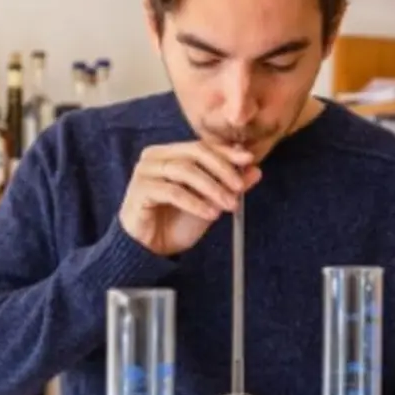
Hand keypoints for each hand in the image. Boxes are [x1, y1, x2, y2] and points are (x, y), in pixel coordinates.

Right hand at [118, 140, 261, 256]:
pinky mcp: (140, 190)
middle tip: (239, 187)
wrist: (150, 249)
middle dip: (221, 169)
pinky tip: (211, 214)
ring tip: (229, 205)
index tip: (248, 159)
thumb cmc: (175, 222)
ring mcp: (145, 172)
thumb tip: (255, 169)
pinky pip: (172, 192)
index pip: (202, 146)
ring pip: (184, 170)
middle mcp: (155, 157)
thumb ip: (229, 185)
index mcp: (170, 153)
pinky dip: (195, 202)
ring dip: (211, 188)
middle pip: (194, 153)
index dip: (226, 151)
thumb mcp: (210, 203)